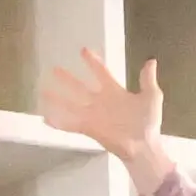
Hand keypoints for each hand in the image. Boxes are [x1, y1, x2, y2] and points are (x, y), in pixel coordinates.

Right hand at [41, 49, 170, 193]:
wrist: (143, 145)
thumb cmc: (148, 122)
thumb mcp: (152, 97)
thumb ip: (147, 80)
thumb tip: (150, 61)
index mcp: (114, 92)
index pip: (101, 72)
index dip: (92, 62)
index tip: (84, 51)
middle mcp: (100, 102)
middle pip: (80, 87)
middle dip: (67, 78)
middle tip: (54, 69)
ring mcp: (93, 115)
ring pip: (71, 104)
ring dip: (57, 98)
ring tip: (43, 90)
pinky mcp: (89, 128)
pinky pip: (70, 124)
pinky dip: (58, 122)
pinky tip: (46, 118)